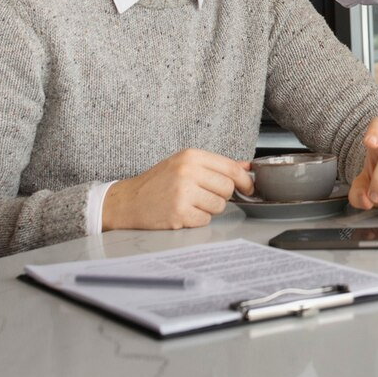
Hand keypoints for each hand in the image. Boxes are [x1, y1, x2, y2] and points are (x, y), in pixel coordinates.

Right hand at [102, 148, 253, 230]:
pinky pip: (205, 220)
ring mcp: (183, 193)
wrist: (128, 201)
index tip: (249, 188)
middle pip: (228, 188)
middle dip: (222, 195)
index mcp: (191, 156)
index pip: (231, 168)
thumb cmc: (157, 182)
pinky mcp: (179, 213)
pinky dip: (197, 220)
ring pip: (219, 206)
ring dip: (209, 208)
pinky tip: (183, 213)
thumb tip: (247, 166)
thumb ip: (216, 165)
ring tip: (191, 203)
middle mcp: (188, 172)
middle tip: (205, 196)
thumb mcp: (184, 164)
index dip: (245, 180)